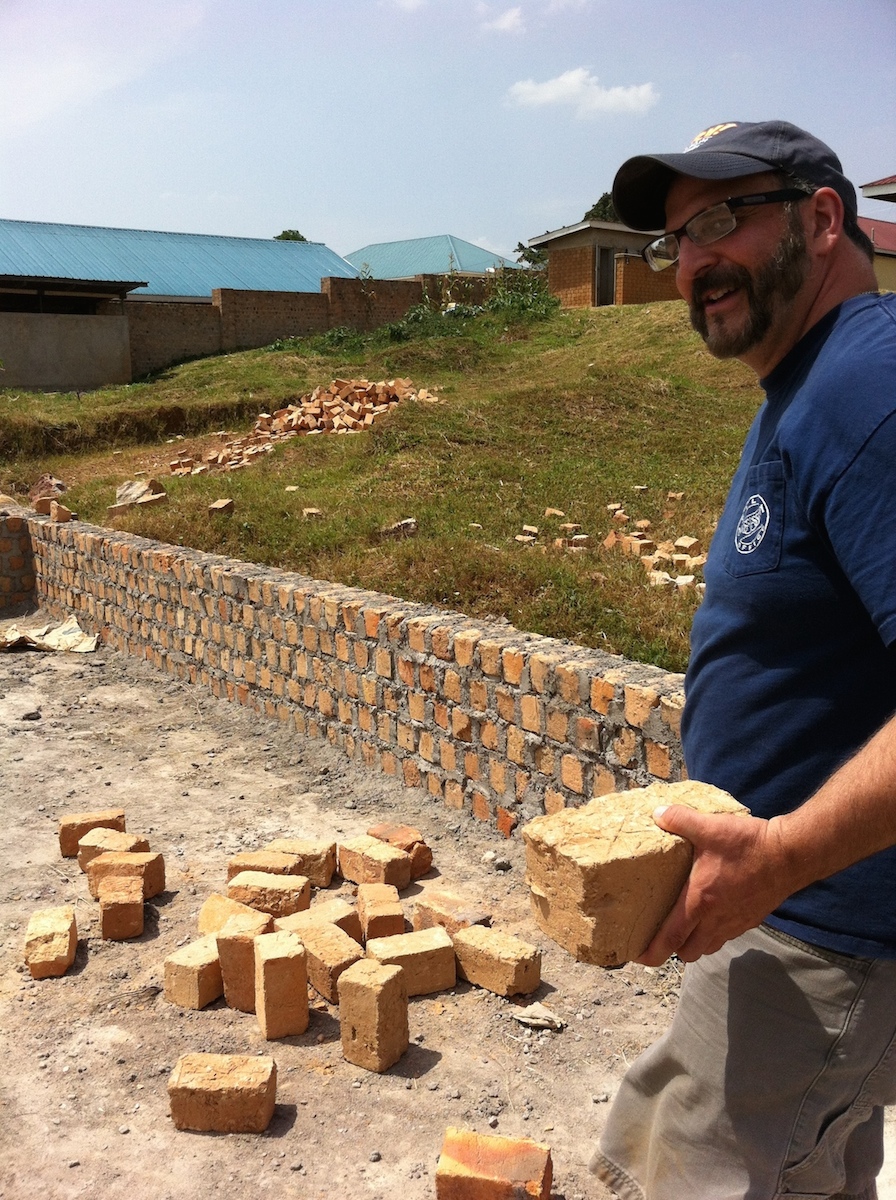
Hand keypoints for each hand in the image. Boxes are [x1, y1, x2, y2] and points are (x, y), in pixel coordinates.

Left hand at [634, 805, 792, 966]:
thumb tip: (657, 814)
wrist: (789, 855)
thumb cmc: (748, 845)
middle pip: (688, 952)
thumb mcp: (710, 827)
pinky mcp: (750, 920)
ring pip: (708, 947)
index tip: (638, 957)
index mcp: (700, 902)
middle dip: (671, 951)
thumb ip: (680, 820)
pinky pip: (726, 937)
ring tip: (683, 929)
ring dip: (694, 944)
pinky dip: (714, 934)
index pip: (671, 938)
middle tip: (659, 937)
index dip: (652, 952)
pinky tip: (711, 916)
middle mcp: (716, 920)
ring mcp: (735, 923)